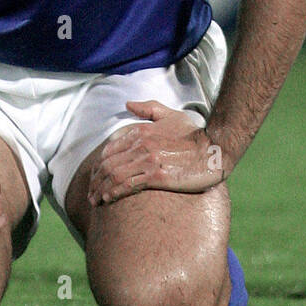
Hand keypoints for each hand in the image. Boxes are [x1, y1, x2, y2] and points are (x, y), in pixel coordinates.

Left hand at [87, 99, 224, 206]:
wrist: (216, 148)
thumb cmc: (195, 133)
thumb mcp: (171, 115)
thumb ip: (148, 108)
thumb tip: (128, 104)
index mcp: (142, 131)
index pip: (111, 148)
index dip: (99, 164)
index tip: (95, 176)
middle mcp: (141, 144)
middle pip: (109, 163)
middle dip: (96, 180)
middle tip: (90, 193)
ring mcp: (148, 160)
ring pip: (114, 175)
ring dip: (101, 189)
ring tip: (95, 200)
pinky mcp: (157, 175)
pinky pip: (128, 185)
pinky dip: (114, 192)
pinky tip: (108, 200)